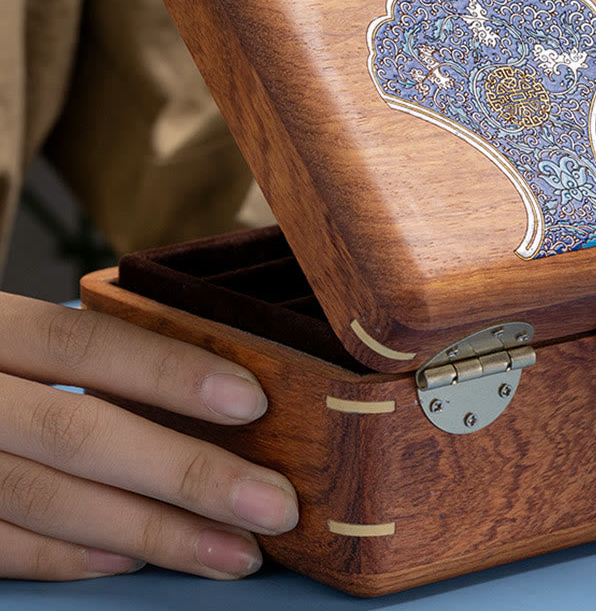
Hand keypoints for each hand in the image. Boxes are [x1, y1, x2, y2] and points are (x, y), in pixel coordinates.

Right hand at [0, 292, 297, 579]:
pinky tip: (135, 563)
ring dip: (150, 533)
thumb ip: (83, 345)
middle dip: (187, 474)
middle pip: (78, 434)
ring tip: (233, 552)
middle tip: (274, 505)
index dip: (168, 373)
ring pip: (45, 502)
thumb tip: (209, 379)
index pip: (85, 343)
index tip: (253, 401)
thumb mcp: (8, 327)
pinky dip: (69, 558)